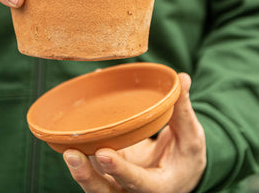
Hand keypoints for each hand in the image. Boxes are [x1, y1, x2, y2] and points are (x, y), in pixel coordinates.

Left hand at [63, 73, 205, 192]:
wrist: (179, 173)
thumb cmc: (185, 156)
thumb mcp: (191, 137)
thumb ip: (183, 110)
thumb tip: (182, 78)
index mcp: (158, 186)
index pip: (138, 182)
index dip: (120, 170)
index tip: (103, 154)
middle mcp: (133, 190)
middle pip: (106, 191)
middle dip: (86, 177)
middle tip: (72, 154)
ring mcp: (118, 182)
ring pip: (94, 182)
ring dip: (79, 167)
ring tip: (67, 146)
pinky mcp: (108, 171)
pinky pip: (92, 163)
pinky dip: (83, 147)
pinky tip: (74, 126)